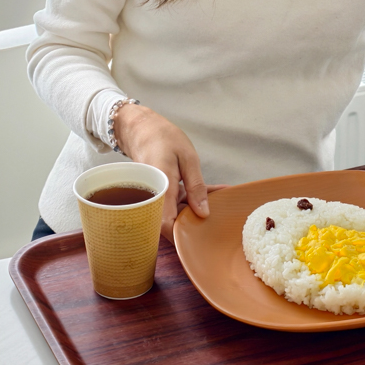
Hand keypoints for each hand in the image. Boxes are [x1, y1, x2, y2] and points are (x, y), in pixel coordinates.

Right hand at [112, 103, 222, 239]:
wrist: (142, 129)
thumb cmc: (164, 138)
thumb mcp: (188, 158)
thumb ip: (196, 186)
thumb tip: (204, 214)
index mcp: (161, 189)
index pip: (166, 225)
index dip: (180, 235)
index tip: (202, 235)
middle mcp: (155, 197)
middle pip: (172, 223)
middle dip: (194, 224)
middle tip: (218, 217)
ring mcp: (158, 196)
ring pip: (177, 212)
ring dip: (197, 209)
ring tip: (222, 202)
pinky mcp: (162, 193)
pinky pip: (178, 202)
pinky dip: (193, 199)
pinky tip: (215, 193)